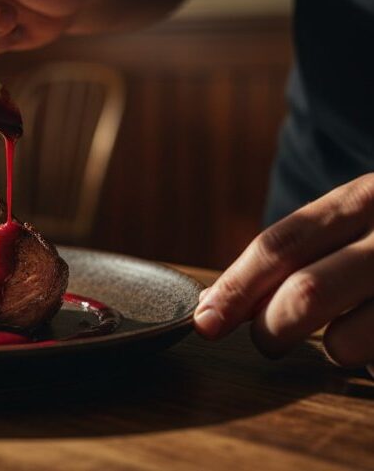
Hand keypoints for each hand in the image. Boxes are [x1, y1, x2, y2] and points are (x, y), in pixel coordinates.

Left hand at [195, 173, 373, 374]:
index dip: (235, 287)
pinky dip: (371, 362)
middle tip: (269, 340)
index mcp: (365, 198)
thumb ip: (303, 249)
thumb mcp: (360, 217)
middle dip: (271, 329)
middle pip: (306, 295)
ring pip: (348, 343)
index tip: (204, 322)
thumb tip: (221, 303)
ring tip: (348, 336)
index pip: (281, 245)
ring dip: (334, 351)